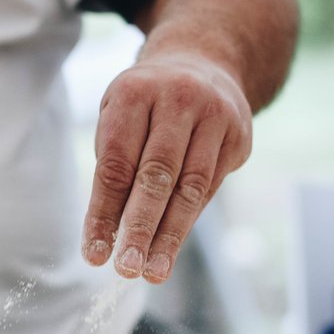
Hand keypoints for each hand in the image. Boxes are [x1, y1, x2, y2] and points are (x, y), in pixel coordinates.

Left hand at [81, 52, 251, 284]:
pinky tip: (170, 246)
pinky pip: (210, 187)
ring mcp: (215, 116)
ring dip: (170, 236)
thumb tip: (105, 236)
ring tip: (153, 271)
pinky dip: (188, 220)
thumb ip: (113, 171)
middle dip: (139, 228)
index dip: (104, 213)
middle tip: (126, 268)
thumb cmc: (146, 104)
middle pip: (156, 176)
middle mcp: (178, 99)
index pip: (116, 165)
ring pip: (190, 188)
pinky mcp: (238, 136)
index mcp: (136, 93)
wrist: (204, 61)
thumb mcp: (118, 119)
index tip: (94, 253)